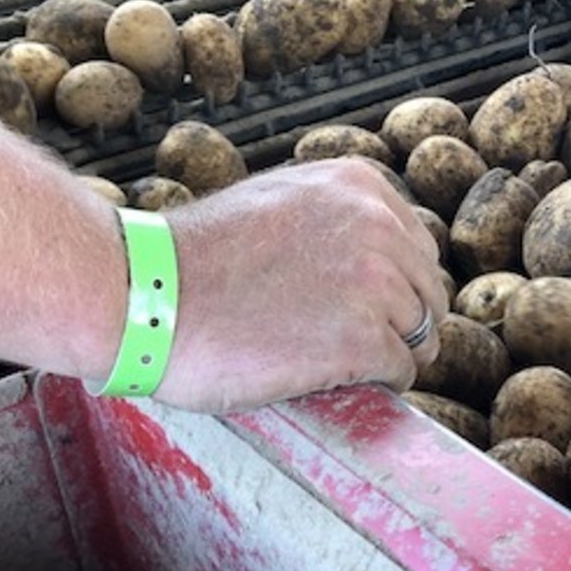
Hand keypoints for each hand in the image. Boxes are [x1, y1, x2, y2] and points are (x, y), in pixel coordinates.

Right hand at [155, 159, 448, 411]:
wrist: (144, 295)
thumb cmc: (196, 259)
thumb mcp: (278, 202)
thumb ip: (333, 218)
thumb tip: (376, 259)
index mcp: (359, 186)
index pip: (417, 247)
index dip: (395, 285)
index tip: (362, 308)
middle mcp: (378, 227)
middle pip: (427, 293)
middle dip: (401, 322)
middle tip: (355, 345)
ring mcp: (376, 285)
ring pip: (421, 335)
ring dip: (388, 355)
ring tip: (338, 365)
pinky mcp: (363, 341)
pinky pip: (401, 371)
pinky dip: (377, 384)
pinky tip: (335, 381)